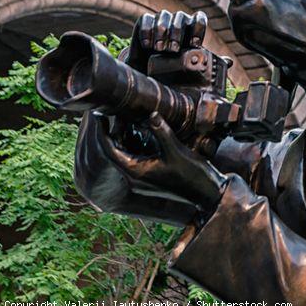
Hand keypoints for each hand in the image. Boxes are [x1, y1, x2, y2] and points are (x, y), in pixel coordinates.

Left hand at [99, 112, 225, 212]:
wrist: (205, 193)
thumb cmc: (191, 174)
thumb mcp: (176, 150)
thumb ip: (162, 131)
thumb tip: (151, 113)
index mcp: (134, 171)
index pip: (109, 149)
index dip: (102, 132)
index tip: (99, 115)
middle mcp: (134, 176)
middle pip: (115, 151)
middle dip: (113, 132)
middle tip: (113, 112)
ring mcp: (141, 177)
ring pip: (126, 154)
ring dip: (124, 137)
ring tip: (124, 118)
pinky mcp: (150, 176)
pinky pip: (136, 157)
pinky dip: (135, 143)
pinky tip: (142, 131)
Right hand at [125, 10, 207, 71]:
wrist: (148, 66)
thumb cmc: (175, 62)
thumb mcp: (191, 61)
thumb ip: (208, 59)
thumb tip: (229, 62)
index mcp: (192, 25)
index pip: (199, 18)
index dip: (198, 29)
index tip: (194, 45)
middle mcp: (178, 19)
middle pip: (180, 18)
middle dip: (177, 34)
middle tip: (173, 50)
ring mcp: (161, 18)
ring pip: (164, 16)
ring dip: (162, 33)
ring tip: (160, 49)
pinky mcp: (145, 20)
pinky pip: (146, 19)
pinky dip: (147, 32)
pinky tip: (147, 44)